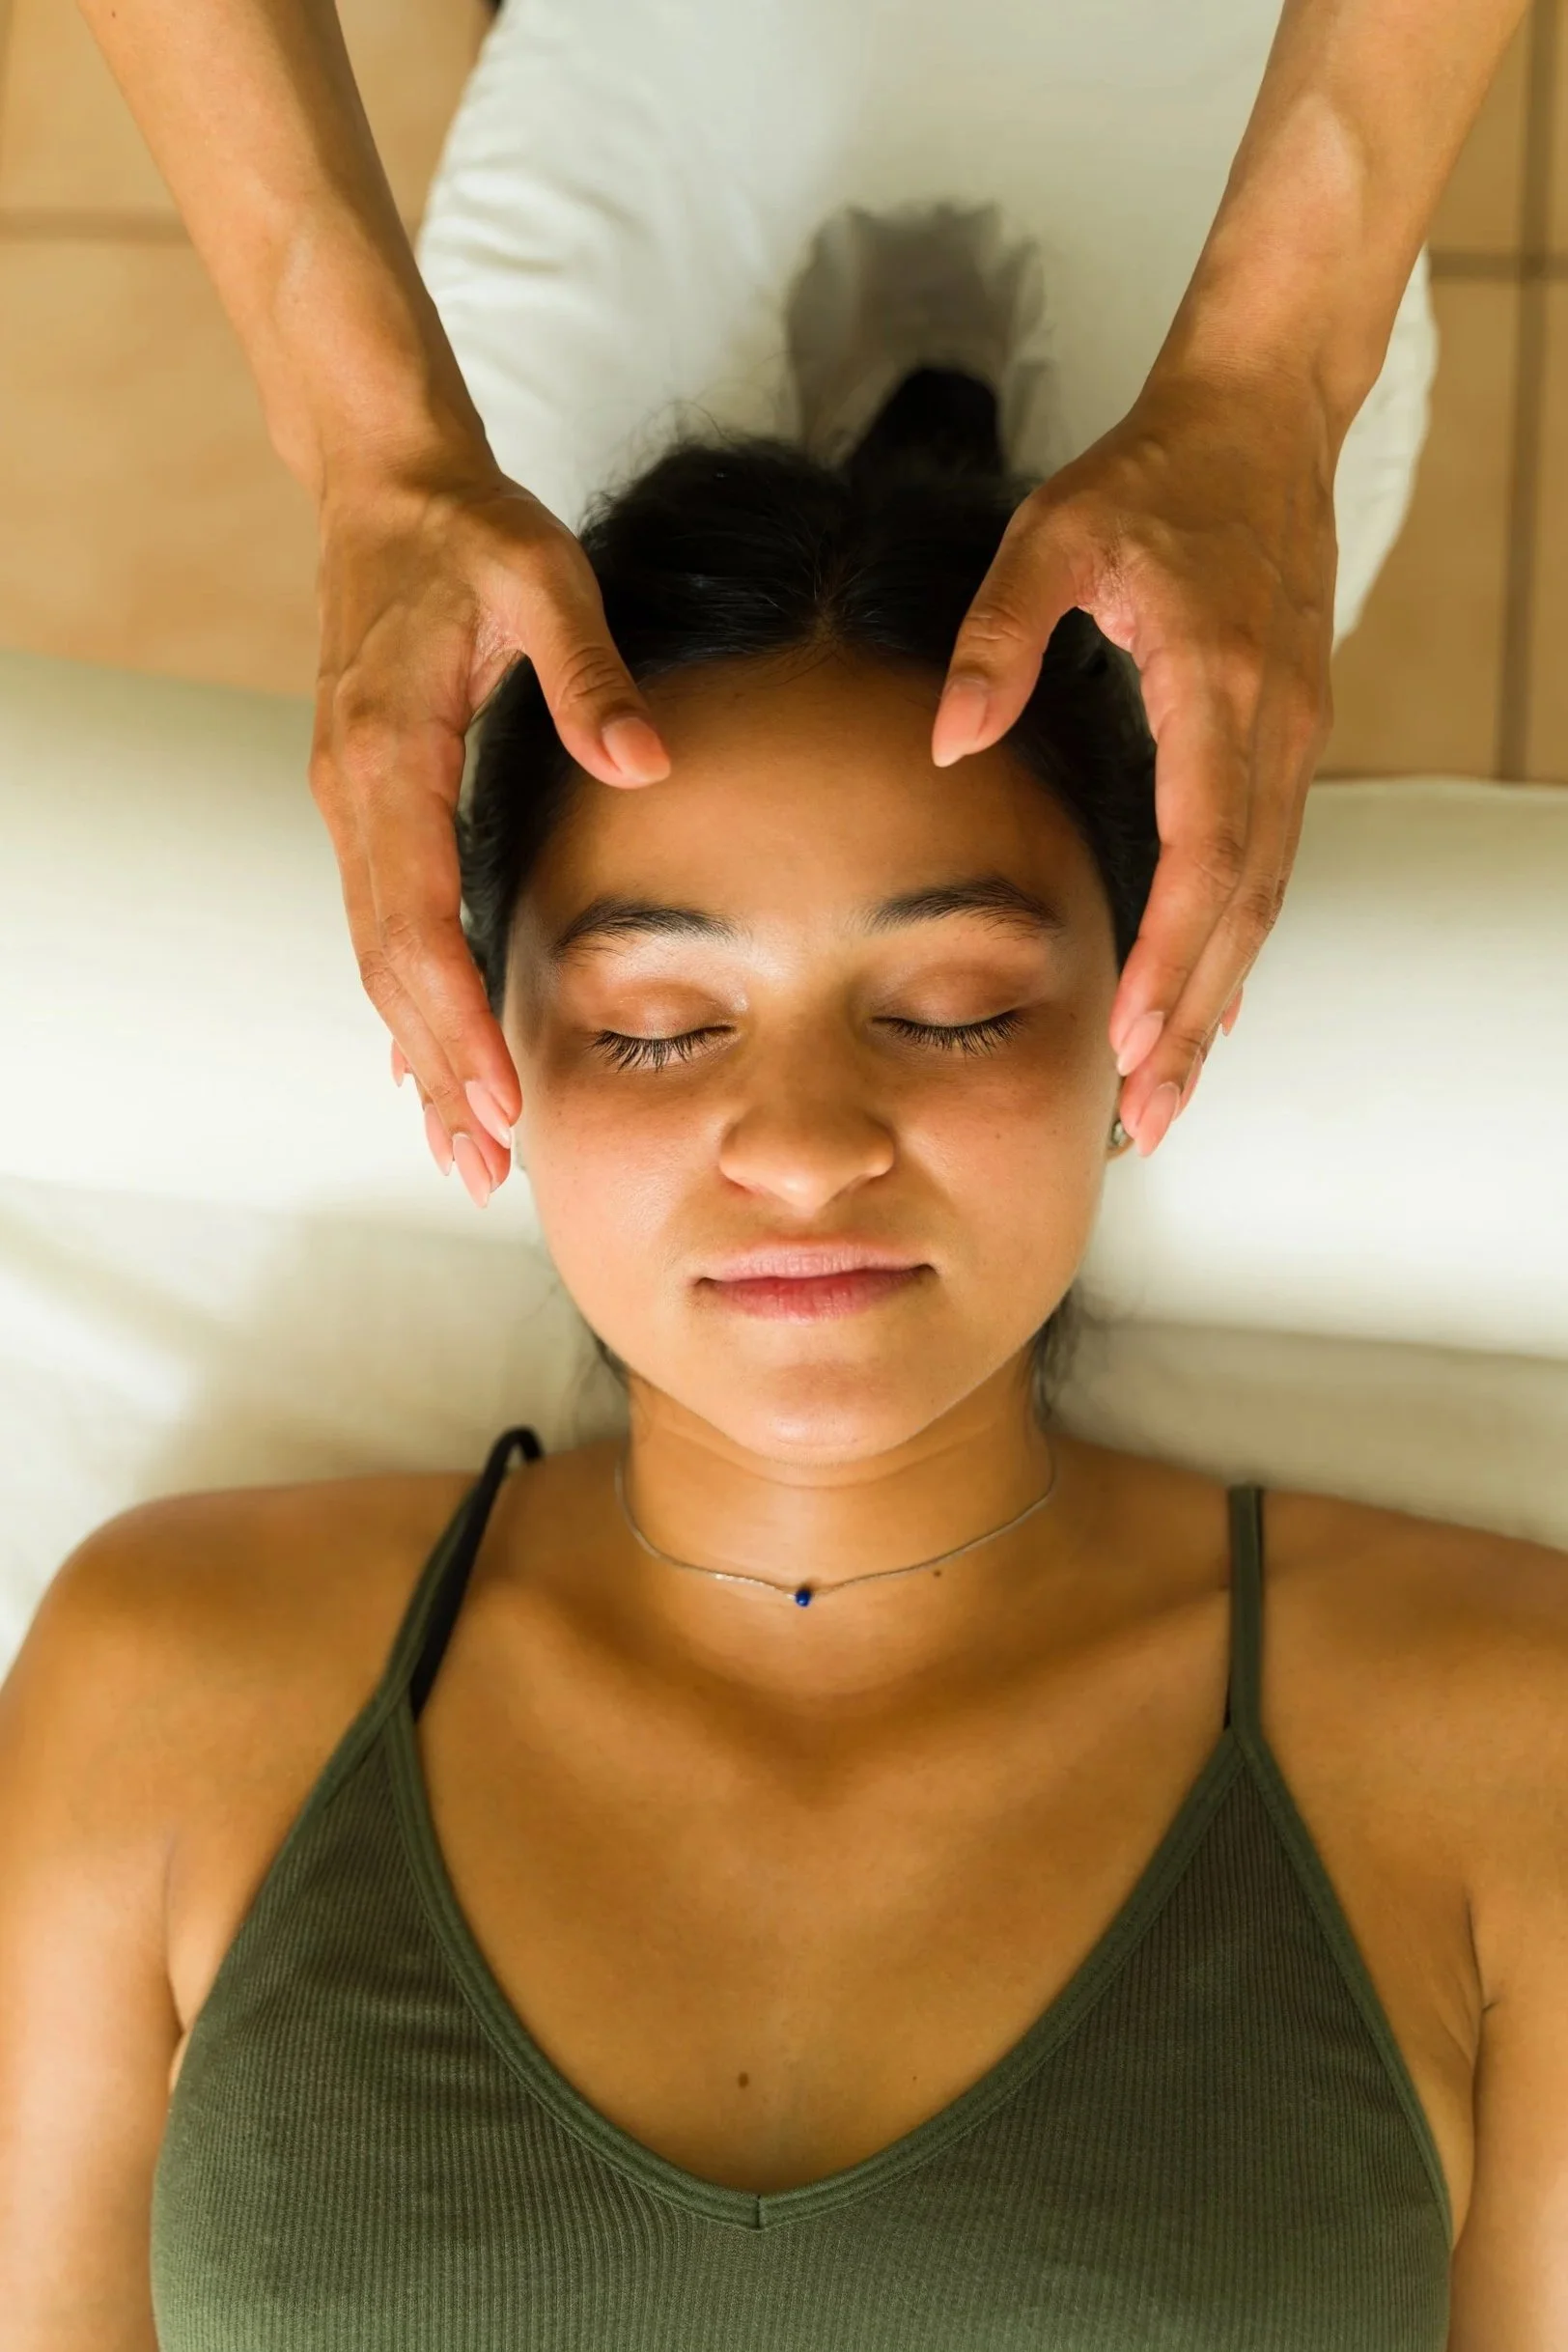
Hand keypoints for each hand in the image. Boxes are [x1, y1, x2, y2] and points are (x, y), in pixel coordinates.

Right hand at [309, 441, 670, 1205]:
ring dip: (415, 1057)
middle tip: (482, 1167)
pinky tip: (428, 1070)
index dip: (453, 1016)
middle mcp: (353, 797)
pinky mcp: (368, 808)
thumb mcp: (541, 576)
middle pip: (386, 966)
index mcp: (388, 755)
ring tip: (460, 1154)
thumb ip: (591, 672)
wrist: (387, 486)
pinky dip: (406, 1006)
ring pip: (377, 961)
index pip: (413, 916)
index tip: (495, 1094)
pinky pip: (381, 929)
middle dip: (435, 1070)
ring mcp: (352, 807)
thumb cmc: (468, 528)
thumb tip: (647, 761)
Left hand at [932, 360, 1337, 1154]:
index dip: (1172, 954)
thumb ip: (1000, 635)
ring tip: (1171, 1092)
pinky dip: (1235, 945)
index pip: (1206, 851)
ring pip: (1262, 899)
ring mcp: (1289, 740)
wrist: (1263, 420)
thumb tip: (949, 741)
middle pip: (1243, 907)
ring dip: (1220, 1000)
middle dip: (1196, 1018)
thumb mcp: (1057, 532)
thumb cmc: (1155, 475)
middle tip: (1149, 1115)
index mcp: (1219, 687)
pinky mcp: (1284, 741)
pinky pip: (1266, 866)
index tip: (1133, 1034)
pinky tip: (1207, 1004)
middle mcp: (1271, 730)